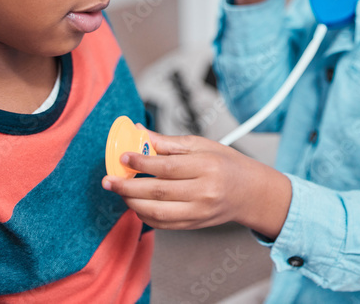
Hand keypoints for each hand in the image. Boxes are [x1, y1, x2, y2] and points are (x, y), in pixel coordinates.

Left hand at [102, 129, 291, 236]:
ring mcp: (199, 213)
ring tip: (119, 190)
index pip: (167, 167)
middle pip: (158, 191)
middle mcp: (204, 192)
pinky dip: (144, 214)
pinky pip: (162, 224)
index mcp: (208, 167)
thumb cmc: (226, 164)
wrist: (250, 192)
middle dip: (128, 186)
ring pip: (156, 212)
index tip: (123, 157)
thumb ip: (169, 142)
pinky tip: (135, 202)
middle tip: (109, 179)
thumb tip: (140, 133)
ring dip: (132, 202)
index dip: (141, 162)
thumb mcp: (202, 145)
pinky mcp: (194, 225)